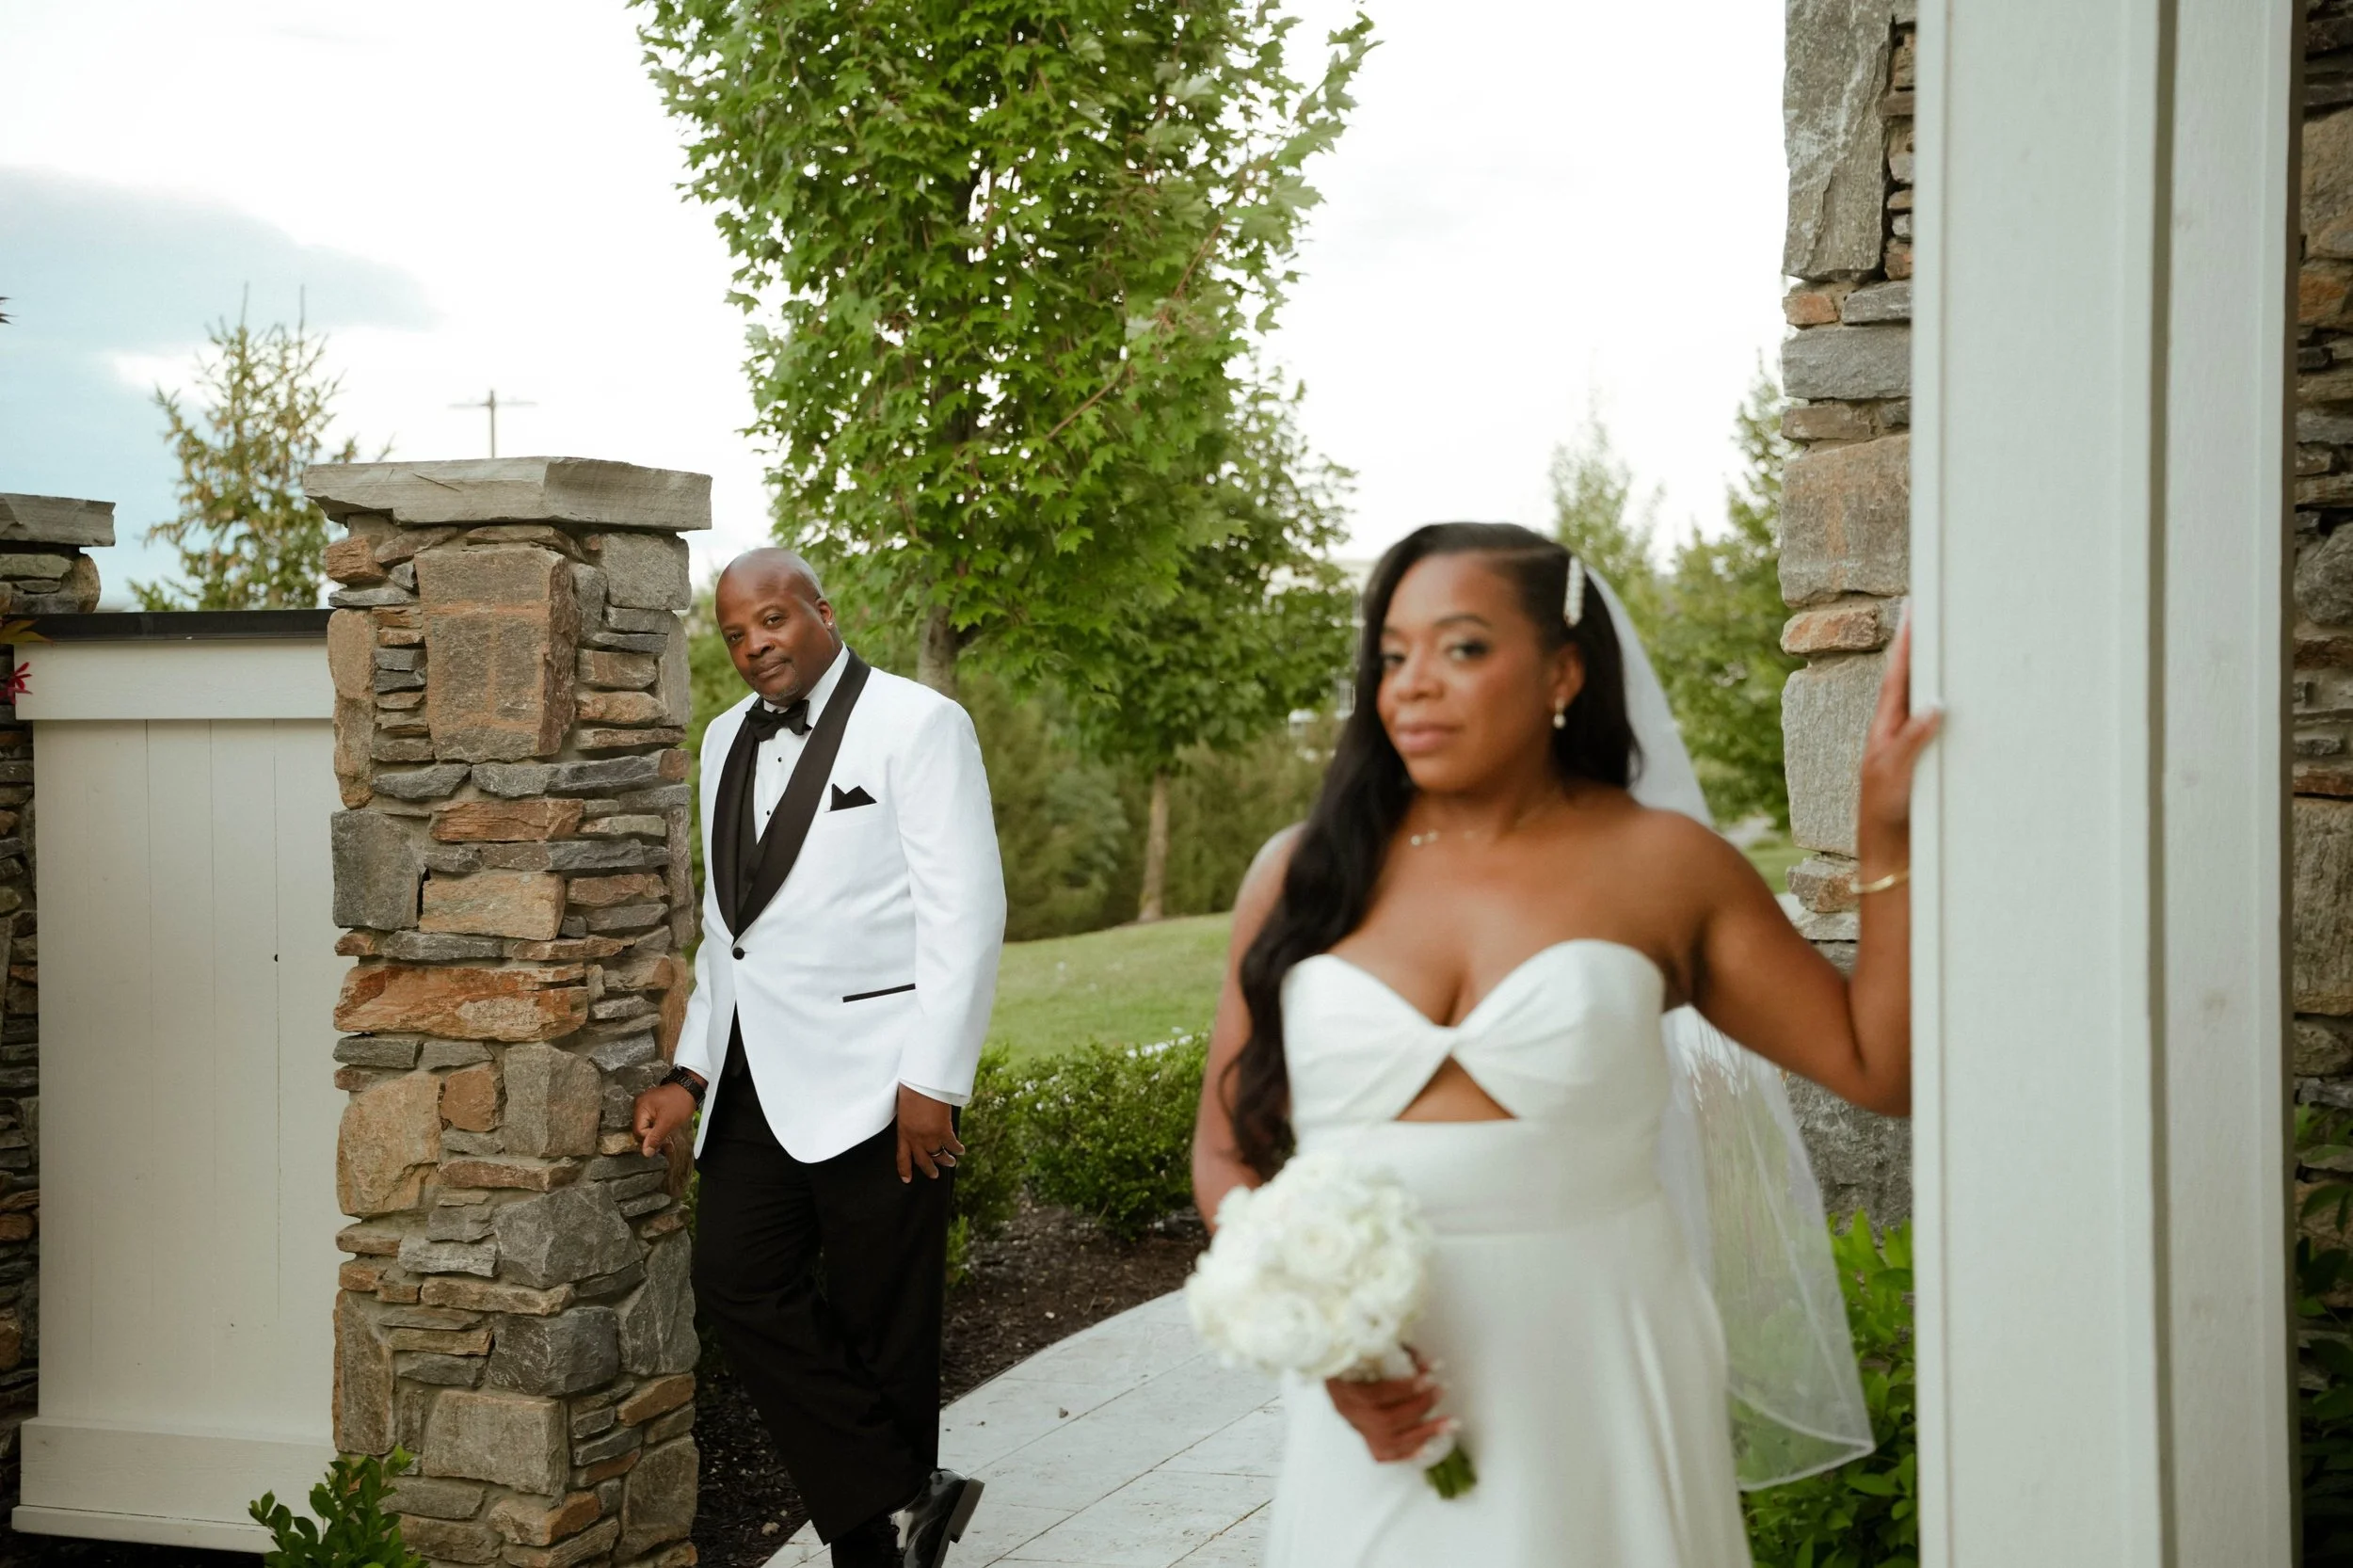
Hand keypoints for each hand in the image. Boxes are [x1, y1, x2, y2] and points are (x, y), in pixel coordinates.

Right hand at [632, 1082, 697, 1158]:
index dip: (649, 1139)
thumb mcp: (668, 1122)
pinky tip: (667, 1132)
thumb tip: (645, 1152)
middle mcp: (640, 1105)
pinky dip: (659, 1128)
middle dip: (653, 1138)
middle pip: (641, 1129)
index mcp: (641, 1107)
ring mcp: (646, 1105)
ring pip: (647, 1126)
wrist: (691, 1088)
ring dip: (657, 1135)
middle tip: (666, 1145)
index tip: (662, 1142)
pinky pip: (652, 1121)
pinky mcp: (653, 1106)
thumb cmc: (680, 1102)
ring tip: (668, 1141)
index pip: (638, 1131)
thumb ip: (655, 1137)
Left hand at [895, 1083, 962, 1183]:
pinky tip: (961, 1150)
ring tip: (951, 1163)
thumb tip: (916, 1121)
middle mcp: (915, 1139)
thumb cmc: (911, 1089)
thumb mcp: (904, 1108)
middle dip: (929, 1170)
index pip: (902, 1157)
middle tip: (934, 1175)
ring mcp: (929, 1136)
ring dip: (946, 1161)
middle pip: (922, 1161)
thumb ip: (909, 1119)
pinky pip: (951, 1145)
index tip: (906, 1180)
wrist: (921, 1083)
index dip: (905, 1170)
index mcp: (902, 1133)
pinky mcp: (943, 1131)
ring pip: (938, 1156)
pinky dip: (957, 1148)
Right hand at [1325, 1350, 1454, 1463]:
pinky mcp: (1362, 1434)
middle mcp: (1349, 1411)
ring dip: (1423, 1433)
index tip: (1429, 1377)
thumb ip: (1396, 1352)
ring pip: (1388, 1442)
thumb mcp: (1369, 1344)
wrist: (1332, 1359)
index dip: (1404, 1389)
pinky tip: (1429, 1447)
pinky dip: (1407, 1452)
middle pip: (1385, 1422)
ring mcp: (1355, 1425)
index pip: (1375, 1395)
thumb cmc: (1353, 1348)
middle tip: (1442, 1390)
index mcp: (1343, 1386)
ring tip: (1449, 1424)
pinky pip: (1382, 1453)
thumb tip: (1428, 1364)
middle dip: (1420, 1407)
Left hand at [1856, 614, 1941, 866]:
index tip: (1913, 610)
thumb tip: (1935, 705)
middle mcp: (1899, 729)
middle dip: (1923, 648)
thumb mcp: (1895, 774)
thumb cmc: (1885, 811)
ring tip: (1953, 641)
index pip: (1898, 676)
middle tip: (1931, 612)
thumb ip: (1913, 740)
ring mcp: (1914, 743)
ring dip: (1940, 672)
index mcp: (1885, 727)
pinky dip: (1953, 703)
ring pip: (1929, 698)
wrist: (1889, 849)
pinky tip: (1968, 695)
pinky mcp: (1929, 759)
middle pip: (1914, 679)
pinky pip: (1944, 723)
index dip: (1907, 644)